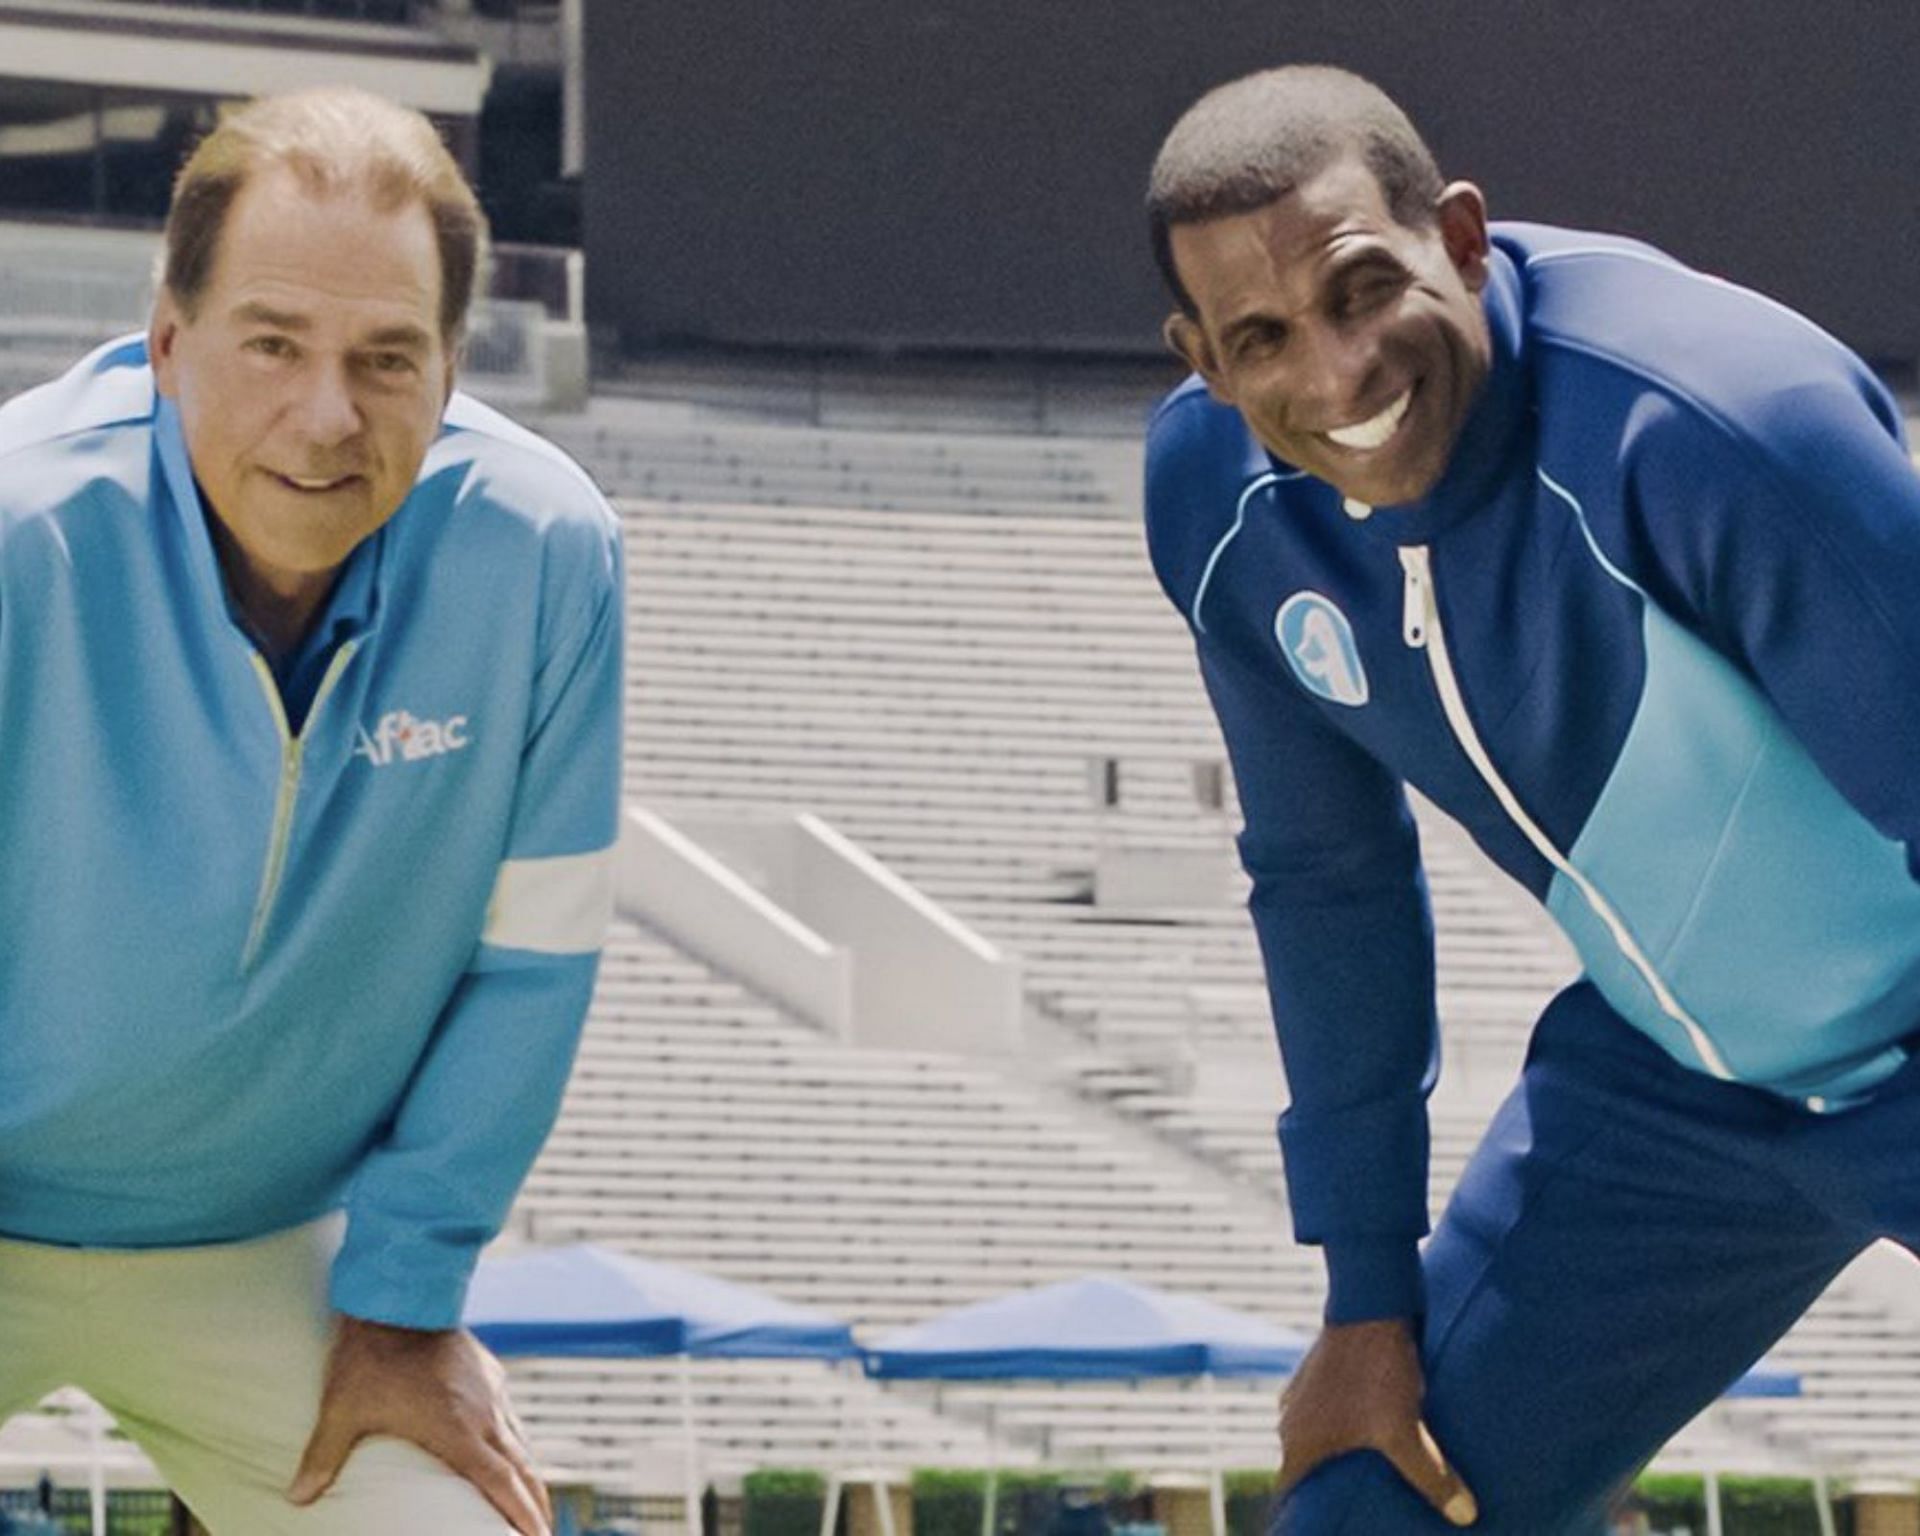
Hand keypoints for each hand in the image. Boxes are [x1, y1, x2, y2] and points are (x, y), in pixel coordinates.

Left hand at [287, 1315, 552, 1535]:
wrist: (399, 1296)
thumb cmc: (369, 1356)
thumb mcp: (342, 1410)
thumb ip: (324, 1456)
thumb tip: (296, 1498)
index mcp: (457, 1431)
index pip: (501, 1482)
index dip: (521, 1514)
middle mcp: (484, 1413)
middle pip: (523, 1468)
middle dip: (536, 1503)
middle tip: (543, 1532)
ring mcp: (491, 1390)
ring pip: (520, 1441)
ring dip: (529, 1473)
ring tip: (534, 1499)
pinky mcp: (489, 1371)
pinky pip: (509, 1415)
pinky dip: (516, 1441)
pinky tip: (510, 1446)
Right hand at [1275, 1317, 1477, 1526]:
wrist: (1371, 1302)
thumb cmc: (1378, 1369)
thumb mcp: (1406, 1430)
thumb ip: (1432, 1477)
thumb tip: (1465, 1516)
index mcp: (1299, 1441)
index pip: (1290, 1497)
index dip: (1301, 1518)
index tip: (1319, 1529)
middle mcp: (1291, 1420)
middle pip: (1302, 1469)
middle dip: (1322, 1492)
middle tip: (1351, 1511)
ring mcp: (1303, 1394)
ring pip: (1315, 1440)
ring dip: (1333, 1458)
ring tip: (1365, 1477)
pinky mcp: (1320, 1374)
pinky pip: (1326, 1414)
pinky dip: (1342, 1430)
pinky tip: (1371, 1434)